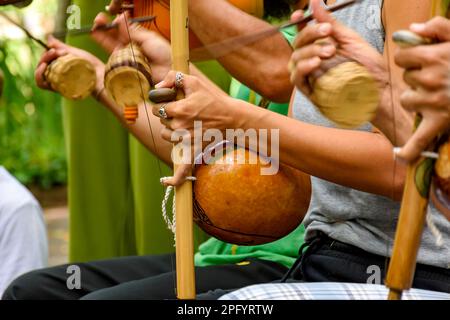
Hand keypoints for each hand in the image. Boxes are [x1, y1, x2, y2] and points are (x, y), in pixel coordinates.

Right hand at [35, 36, 104, 95]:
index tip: (53, 48)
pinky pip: (46, 86)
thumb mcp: (75, 53)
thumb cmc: (91, 66)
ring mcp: (59, 85)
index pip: (44, 64)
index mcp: (58, 70)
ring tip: (46, 62)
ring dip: (39, 68)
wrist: (103, 76)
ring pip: (40, 79)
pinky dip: (40, 77)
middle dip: (44, 58)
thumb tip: (48, 37)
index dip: (45, 56)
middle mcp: (56, 79)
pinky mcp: (62, 90)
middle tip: (54, 52)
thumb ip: (61, 47)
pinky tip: (45, 69)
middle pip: (41, 70)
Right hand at [91, 13, 171, 83]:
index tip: (110, 15)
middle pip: (114, 36)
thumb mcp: (148, 38)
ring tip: (96, 26)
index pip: (122, 29)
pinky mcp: (124, 66)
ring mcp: (126, 56)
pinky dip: (106, 47)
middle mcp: (130, 47)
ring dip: (102, 35)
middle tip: (98, 19)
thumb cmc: (164, 53)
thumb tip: (122, 17)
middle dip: (105, 27)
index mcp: (137, 38)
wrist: (168, 69)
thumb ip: (133, 30)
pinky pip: (113, 56)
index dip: (115, 22)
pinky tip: (100, 37)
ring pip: (111, 44)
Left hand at [151, 71, 237, 185]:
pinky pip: (182, 169)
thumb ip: (173, 78)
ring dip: (171, 131)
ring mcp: (186, 141)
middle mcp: (180, 127)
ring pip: (166, 136)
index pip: (157, 108)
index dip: (163, 105)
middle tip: (184, 112)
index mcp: (179, 110)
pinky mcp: (193, 152)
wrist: (232, 119)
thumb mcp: (194, 82)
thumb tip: (156, 86)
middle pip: (161, 122)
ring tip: (186, 125)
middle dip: (168, 116)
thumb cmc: (213, 100)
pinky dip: (174, 179)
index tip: (172, 103)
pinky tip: (165, 183)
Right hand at [289, 0, 387, 96]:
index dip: (298, 23)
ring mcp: (311, 76)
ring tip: (329, 51)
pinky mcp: (310, 91)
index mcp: (321, 47)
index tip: (299, 13)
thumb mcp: (351, 40)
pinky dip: (303, 67)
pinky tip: (316, 62)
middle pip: (297, 44)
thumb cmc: (368, 67)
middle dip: (310, 34)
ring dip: (309, 50)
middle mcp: (313, 61)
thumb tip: (314, 2)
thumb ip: (331, 23)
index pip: (303, 34)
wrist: (379, 90)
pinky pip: (296, 78)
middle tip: (328, 32)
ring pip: (295, 60)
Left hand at [394, 17, 449, 161]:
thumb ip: (438, 27)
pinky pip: (420, 140)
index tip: (422, 59)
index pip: (401, 57)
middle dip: (417, 77)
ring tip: (437, 94)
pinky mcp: (439, 122)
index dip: (410, 58)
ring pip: (406, 99)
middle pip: (405, 78)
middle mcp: (430, 79)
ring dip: (416, 98)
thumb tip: (411, 30)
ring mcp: (433, 102)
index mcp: (434, 56)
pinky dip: (410, 150)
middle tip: (439, 77)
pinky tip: (400, 156)